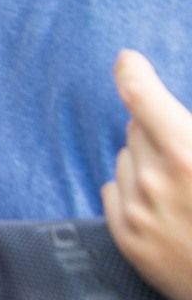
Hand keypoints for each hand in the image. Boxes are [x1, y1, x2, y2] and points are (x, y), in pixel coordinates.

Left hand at [104, 50, 191, 299]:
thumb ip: (188, 130)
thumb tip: (170, 114)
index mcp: (187, 156)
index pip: (142, 96)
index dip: (132, 73)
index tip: (128, 61)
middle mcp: (155, 181)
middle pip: (136, 127)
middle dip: (156, 131)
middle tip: (185, 158)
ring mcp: (137, 211)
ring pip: (125, 158)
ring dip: (146, 162)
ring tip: (182, 191)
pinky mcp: (126, 238)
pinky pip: (114, 189)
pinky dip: (132, 191)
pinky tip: (164, 210)